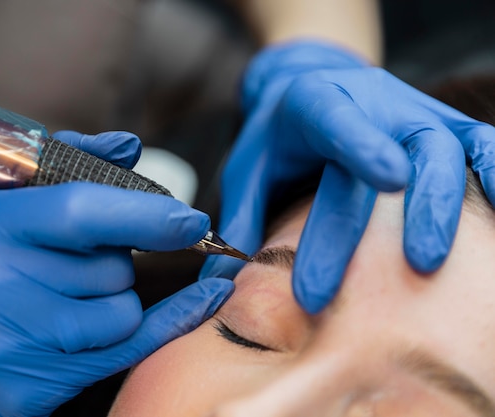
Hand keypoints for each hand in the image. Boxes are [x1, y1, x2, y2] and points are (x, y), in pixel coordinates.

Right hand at [0, 131, 233, 415]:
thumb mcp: (10, 215)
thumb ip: (70, 171)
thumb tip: (127, 144)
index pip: (79, 209)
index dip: (144, 213)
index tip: (192, 218)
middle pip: (110, 265)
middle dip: (115, 263)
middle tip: (78, 269)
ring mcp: (2, 341)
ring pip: (121, 310)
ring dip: (115, 303)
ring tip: (66, 307)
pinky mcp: (25, 388)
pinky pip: (128, 348)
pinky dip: (169, 322)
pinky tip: (204, 300)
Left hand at [200, 41, 494, 312]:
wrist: (306, 86)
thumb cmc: (275, 137)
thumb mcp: (248, 169)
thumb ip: (241, 219)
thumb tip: (221, 284)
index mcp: (315, 103)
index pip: (340, 121)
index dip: (365, 146)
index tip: (389, 179)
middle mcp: (372, 100)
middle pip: (402, 148)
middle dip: (408, 209)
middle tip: (413, 267)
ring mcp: (411, 111)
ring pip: (445, 148)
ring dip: (448, 204)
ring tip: (436, 259)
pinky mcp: (438, 125)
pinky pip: (479, 141)